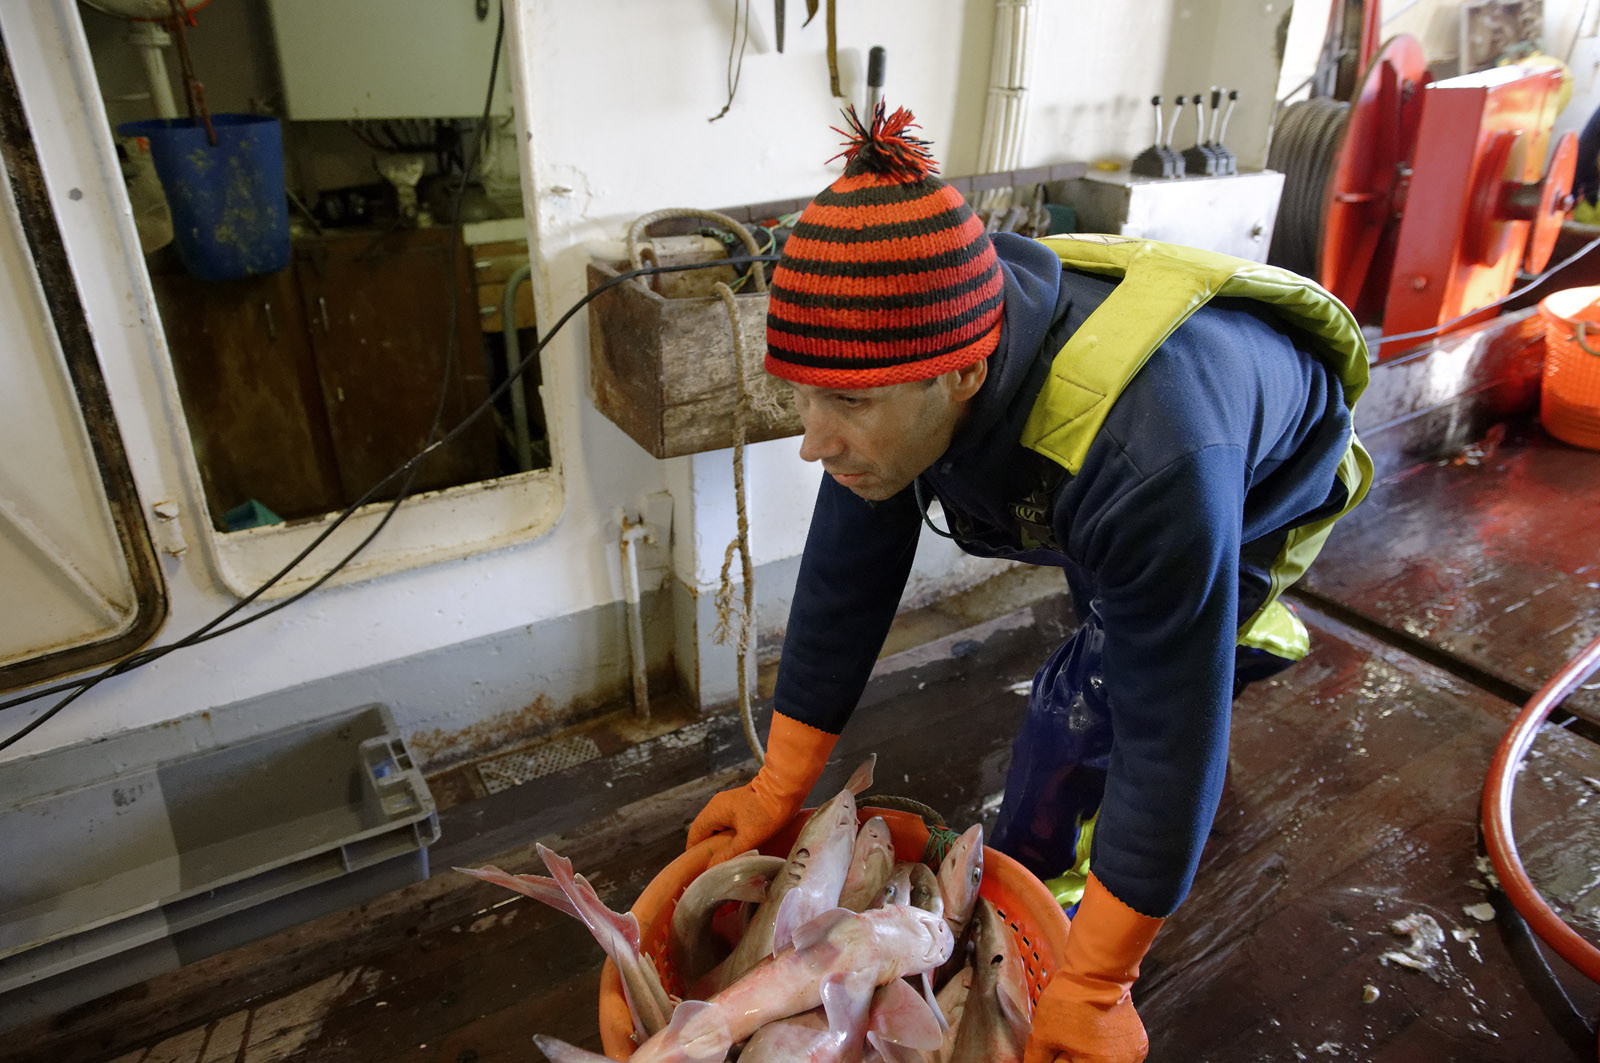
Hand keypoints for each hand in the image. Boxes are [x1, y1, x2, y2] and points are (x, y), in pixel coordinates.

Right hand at [686, 712, 837, 864]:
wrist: (786, 787)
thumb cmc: (768, 812)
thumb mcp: (748, 838)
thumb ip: (728, 854)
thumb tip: (711, 868)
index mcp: (714, 811)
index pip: (694, 833)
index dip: (693, 851)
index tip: (696, 867)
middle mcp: (718, 805)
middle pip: (705, 830)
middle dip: (707, 848)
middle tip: (712, 866)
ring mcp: (729, 802)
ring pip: (717, 826)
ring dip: (719, 841)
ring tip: (725, 859)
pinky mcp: (741, 803)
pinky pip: (728, 822)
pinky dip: (729, 834)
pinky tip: (739, 846)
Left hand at [1023, 872, 1163, 1062]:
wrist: (1097, 971)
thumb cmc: (1072, 1001)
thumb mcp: (1043, 1034)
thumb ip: (1037, 1060)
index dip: (1062, 1059)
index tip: (1057, 1048)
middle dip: (1075, 1058)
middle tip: (1067, 1038)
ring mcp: (1133, 1053)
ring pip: (1104, 1061)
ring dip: (1090, 1053)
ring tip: (1080, 1030)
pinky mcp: (1138, 1040)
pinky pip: (1117, 1052)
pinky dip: (1105, 1046)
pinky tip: (1093, 1028)